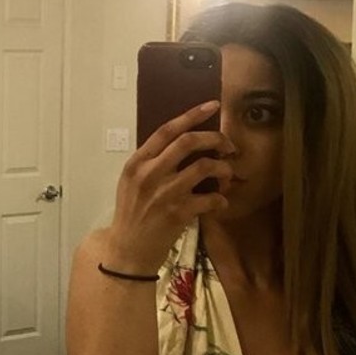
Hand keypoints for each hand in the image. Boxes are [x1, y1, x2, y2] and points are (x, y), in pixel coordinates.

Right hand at [103, 102, 232, 274]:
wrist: (128, 249)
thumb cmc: (132, 213)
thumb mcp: (132, 182)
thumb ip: (152, 162)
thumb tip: (184, 142)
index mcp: (137, 163)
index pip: (167, 130)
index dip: (192, 114)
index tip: (212, 105)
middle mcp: (150, 174)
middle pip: (189, 142)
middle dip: (215, 139)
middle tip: (227, 146)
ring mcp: (165, 193)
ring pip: (204, 167)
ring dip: (223, 168)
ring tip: (227, 174)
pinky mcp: (178, 213)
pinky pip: (210, 198)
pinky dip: (221, 199)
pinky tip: (220, 202)